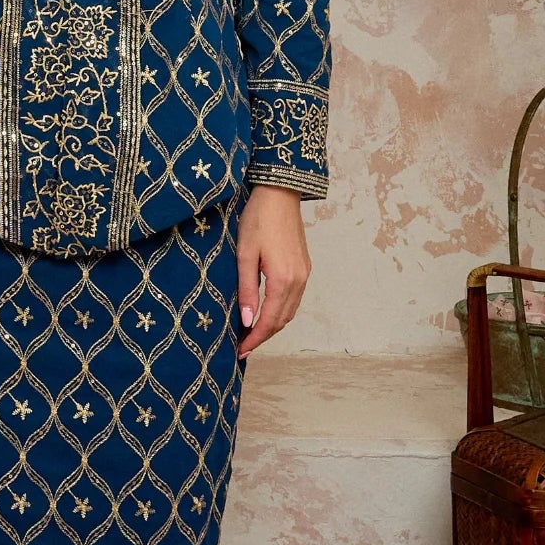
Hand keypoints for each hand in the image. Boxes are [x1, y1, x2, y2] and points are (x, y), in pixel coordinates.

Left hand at [236, 184, 310, 356]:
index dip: (254, 339)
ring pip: (290, 311)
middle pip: (282, 320)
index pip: (269, 321)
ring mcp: (304, 273)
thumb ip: (247, 290)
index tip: (240, 352)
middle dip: (263, 337)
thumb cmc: (258, 220)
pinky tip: (266, 312)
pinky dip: (281, 312)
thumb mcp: (244, 255)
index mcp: (284, 280)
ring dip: (273, 326)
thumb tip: (247, 321)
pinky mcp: (304, 266)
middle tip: (243, 348)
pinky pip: (294, 298)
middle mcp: (299, 280)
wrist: (280, 193)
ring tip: (252, 335)